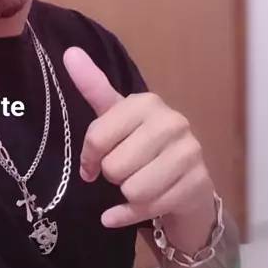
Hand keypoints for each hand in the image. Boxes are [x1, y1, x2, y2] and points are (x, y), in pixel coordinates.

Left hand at [63, 47, 214, 228]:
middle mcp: (172, 122)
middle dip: (113, 176)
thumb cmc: (143, 145)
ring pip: (133, 189)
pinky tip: (134, 208)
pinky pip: (150, 208)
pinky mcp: (198, 183)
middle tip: (125, 171)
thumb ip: (93, 86)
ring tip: (137, 184)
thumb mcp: (116, 116)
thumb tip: (69, 52)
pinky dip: (133, 214)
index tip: (93, 162)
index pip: (97, 138)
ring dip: (126, 195)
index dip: (89, 157)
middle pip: (114, 167)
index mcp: (147, 103)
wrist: (186, 180)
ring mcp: (189, 153)